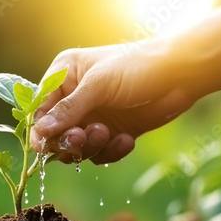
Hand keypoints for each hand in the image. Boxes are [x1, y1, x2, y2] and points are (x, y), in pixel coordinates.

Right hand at [31, 42, 195, 163]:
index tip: (43, 145)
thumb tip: (40, 132)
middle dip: (68, 139)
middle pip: (56, 132)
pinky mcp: (112, 133)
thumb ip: (69, 109)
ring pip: (77, 147)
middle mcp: (75, 98)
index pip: (40, 108)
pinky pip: (101, 153)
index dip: (40, 129)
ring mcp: (94, 117)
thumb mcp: (99, 84)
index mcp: (64, 76)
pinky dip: (111, 152)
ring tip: (107, 133)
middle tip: (82, 137)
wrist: (181, 74)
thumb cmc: (136, 66)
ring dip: (91, 146)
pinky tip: (126, 140)